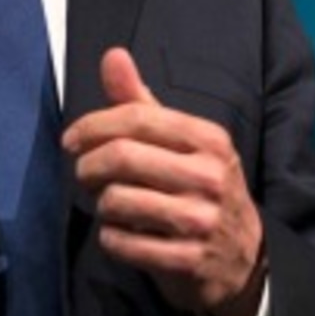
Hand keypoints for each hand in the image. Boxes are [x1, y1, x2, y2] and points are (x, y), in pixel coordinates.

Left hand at [63, 47, 266, 315]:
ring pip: (117, 201)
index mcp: (209, 139)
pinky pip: (123, 243)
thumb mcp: (182, 143)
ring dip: (100, 204)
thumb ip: (142, 102)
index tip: (72, 141)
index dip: (93, 126)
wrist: (242, 258)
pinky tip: (121, 234)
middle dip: (88, 166)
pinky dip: (110, 238)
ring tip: (109, 205)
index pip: (137, 118)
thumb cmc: (200, 189)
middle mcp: (210, 177)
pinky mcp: (188, 261)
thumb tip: (113, 55)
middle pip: (122, 157)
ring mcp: (201, 221)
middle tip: (83, 174)